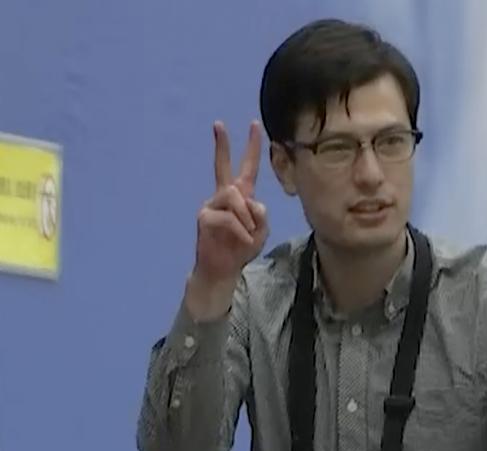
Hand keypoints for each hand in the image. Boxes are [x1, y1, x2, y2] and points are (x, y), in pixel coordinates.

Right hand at [192, 120, 267, 286]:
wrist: (223, 269)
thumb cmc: (242, 249)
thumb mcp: (261, 231)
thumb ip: (261, 213)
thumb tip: (248, 201)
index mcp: (241, 196)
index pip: (247, 167)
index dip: (252, 147)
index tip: (254, 124)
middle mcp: (225, 196)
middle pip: (223, 166)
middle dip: (222, 145)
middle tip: (218, 124)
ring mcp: (211, 204)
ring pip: (234, 196)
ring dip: (246, 217)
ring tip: (248, 234)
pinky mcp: (204, 216)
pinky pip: (229, 217)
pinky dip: (241, 230)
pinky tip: (242, 241)